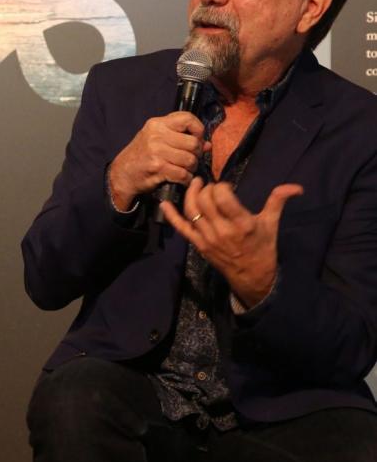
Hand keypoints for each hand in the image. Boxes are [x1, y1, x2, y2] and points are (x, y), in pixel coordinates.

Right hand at [109, 112, 207, 209]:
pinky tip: (181, 178)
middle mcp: (156, 135)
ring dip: (191, 168)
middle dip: (196, 154)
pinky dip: (186, 179)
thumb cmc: (141, 155)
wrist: (122, 173)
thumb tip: (208, 145)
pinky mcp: (157, 167)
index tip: (197, 139)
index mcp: (157, 124)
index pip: (187, 118)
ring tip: (185, 169)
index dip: (198, 129)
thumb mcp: (156, 139)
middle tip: (191, 158)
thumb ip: (180, 138)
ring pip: (190, 159)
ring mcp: (156, 151)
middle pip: (193, 143)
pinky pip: (183, 174)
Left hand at [161, 177, 302, 305]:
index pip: (222, 197)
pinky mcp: (198, 244)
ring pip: (191, 211)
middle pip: (204, 201)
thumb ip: (278, 201)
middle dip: (206, 188)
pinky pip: (181, 228)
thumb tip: (296, 187)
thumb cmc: (262, 247)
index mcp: (241, 224)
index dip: (220, 186)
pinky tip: (164, 203)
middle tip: (211, 186)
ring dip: (190, 194)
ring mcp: (207, 238)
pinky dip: (171, 215)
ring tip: (195, 185)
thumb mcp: (271, 223)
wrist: (252, 276)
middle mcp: (222, 231)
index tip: (226, 187)